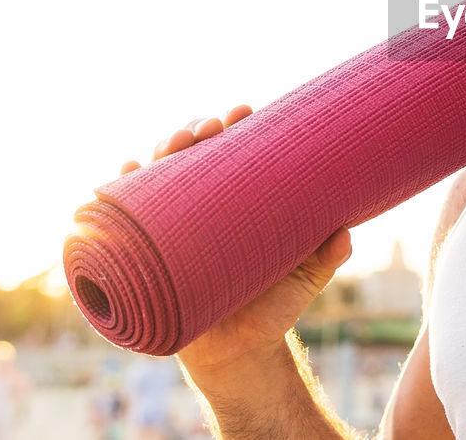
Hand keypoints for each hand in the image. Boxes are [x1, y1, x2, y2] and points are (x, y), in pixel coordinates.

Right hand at [121, 105, 352, 393]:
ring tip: (174, 143)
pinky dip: (121, 191)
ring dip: (161, 152)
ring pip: (158, 177)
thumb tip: (345, 233)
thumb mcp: (305, 279)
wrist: (238, 355)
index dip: (236, 126)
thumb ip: (326, 256)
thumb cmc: (273, 309)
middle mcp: (204, 208)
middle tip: (211, 127)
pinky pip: (128, 217)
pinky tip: (124, 172)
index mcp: (241, 203)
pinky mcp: (148, 253)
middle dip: (196, 130)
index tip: (245, 111)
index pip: (235, 152)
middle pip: (193, 155)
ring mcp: (174, 228)